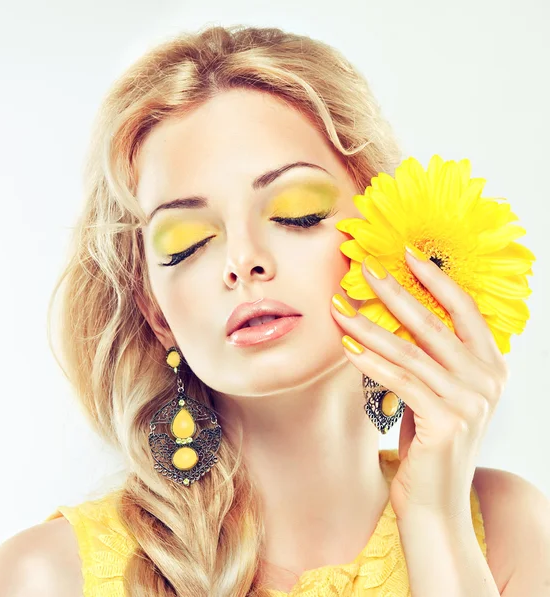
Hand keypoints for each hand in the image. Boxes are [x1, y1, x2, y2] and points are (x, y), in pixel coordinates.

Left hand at [330, 246, 508, 522]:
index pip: (464, 309)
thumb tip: (395, 312)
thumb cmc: (430, 441)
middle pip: (433, 322)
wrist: (436, 501)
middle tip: (364, 268)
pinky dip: (370, 360)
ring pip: (409, 350)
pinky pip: (400, 379)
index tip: (406, 253)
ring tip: (339, 306)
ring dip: (368, 325)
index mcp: (491, 365)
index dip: (435, 279)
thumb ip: (430, 357)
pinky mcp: (448, 421)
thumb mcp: (437, 391)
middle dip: (394, 292)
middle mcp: (488, 379)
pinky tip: (346, 345)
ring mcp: (471, 401)